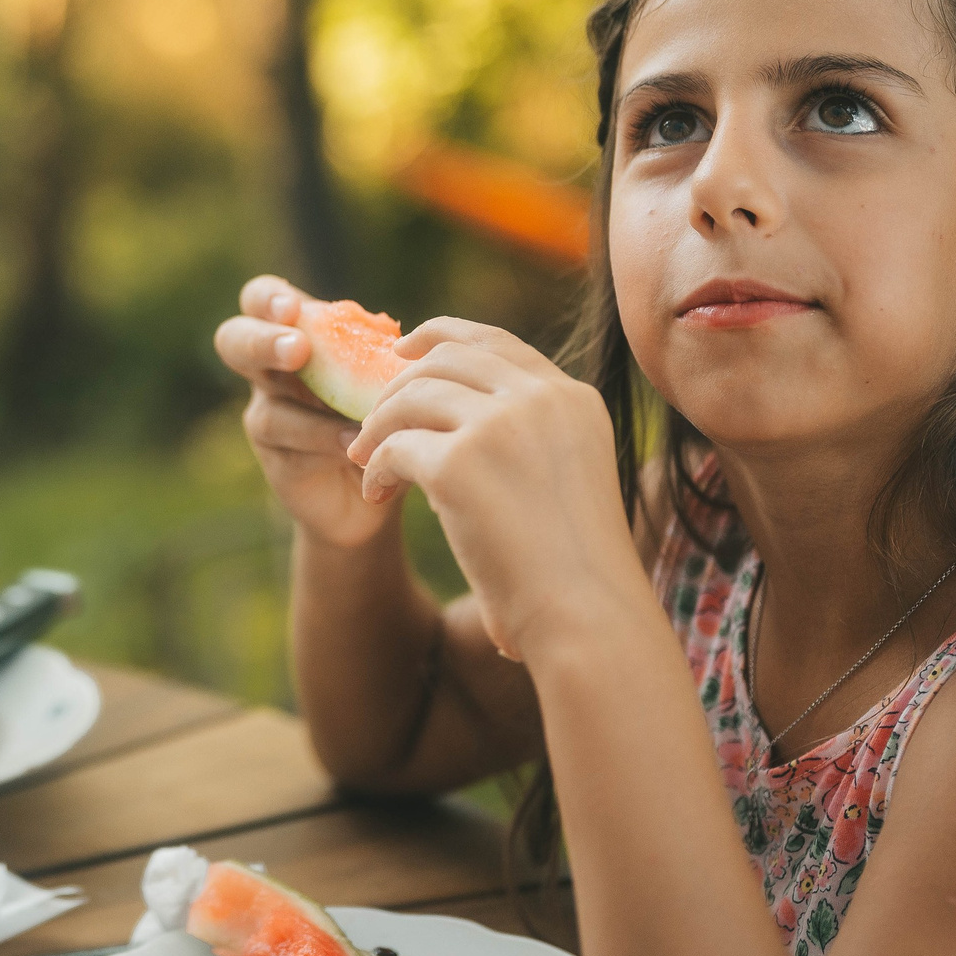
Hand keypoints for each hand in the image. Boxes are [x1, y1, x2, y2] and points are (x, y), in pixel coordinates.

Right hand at [215, 275, 392, 545]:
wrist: (379, 487)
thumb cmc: (386, 414)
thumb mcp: (389, 378)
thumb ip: (383, 358)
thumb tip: (399, 345)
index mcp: (296, 335)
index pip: (260, 300)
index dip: (268, 299)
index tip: (293, 309)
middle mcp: (271, 372)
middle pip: (233, 341)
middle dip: (261, 342)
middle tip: (297, 350)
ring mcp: (268, 417)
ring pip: (267, 409)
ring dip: (311, 411)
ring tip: (353, 421)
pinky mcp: (277, 461)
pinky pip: (295, 453)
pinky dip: (326, 442)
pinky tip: (356, 446)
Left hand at [345, 319, 641, 659]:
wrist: (588, 618)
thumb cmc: (575, 567)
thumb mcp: (567, 475)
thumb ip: (528, 432)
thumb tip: (452, 407)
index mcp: (573, 399)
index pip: (495, 342)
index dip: (440, 337)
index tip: (402, 351)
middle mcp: (540, 400)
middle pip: (445, 358)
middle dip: (398, 382)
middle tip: (372, 420)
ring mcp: (499, 427)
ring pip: (411, 397)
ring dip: (378, 426)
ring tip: (367, 460)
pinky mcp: (458, 464)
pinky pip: (394, 447)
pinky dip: (376, 468)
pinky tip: (377, 493)